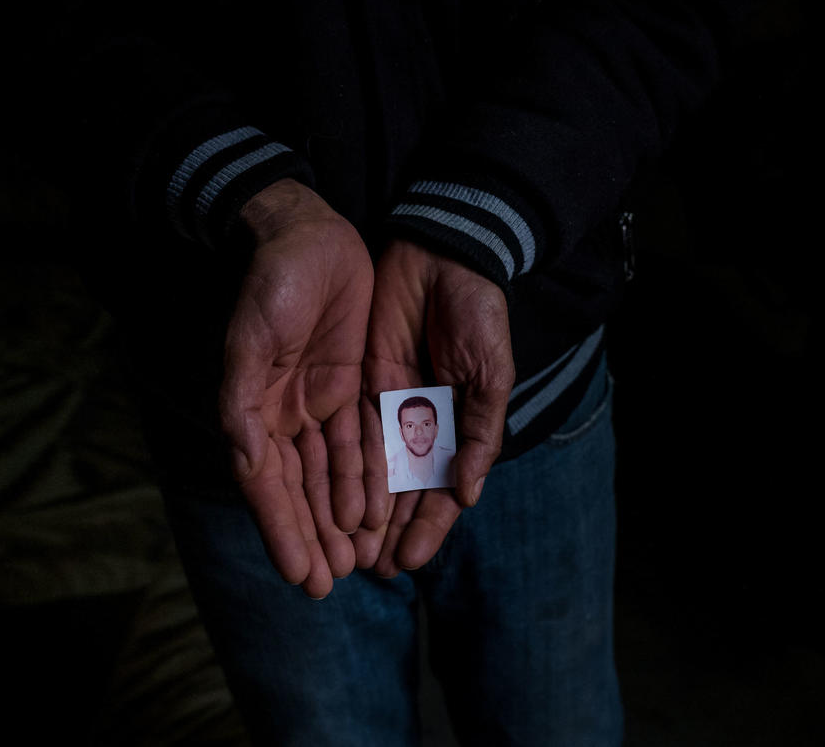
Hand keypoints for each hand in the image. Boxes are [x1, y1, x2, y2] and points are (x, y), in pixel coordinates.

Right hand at [219, 179, 372, 597]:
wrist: (309, 237)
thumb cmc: (273, 285)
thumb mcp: (252, 338)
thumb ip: (243, 401)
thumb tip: (244, 458)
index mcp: (256, 410)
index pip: (268, 485)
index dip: (283, 530)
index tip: (300, 574)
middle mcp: (286, 415)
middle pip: (301, 490)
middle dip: (315, 536)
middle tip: (332, 583)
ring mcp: (320, 403)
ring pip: (332, 474)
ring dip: (342, 517)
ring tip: (357, 561)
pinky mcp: (351, 386)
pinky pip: (362, 441)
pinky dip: (367, 477)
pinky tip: (375, 511)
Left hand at [355, 240, 514, 575]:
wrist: (442, 254)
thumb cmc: (478, 312)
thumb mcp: (491, 373)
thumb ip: (481, 432)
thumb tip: (467, 494)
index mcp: (458, 424)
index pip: (441, 487)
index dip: (427, 526)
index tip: (410, 561)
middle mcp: (422, 423)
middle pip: (403, 489)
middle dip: (389, 530)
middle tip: (370, 570)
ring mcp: (389, 406)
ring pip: (373, 471)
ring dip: (362, 511)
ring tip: (346, 549)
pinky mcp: (360, 383)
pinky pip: (349, 434)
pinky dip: (344, 469)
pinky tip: (333, 501)